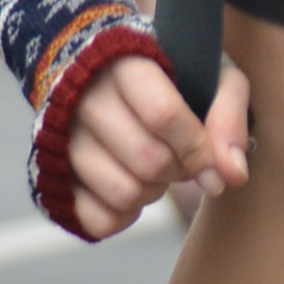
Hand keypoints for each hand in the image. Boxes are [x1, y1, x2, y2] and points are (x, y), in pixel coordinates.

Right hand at [59, 52, 248, 240]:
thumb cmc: (172, 76)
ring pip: (123, 192)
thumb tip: (231, 177)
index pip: (163, 115)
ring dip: (153, 193)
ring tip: (155, 169)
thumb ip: (229, 117)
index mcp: (123, 64)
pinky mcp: (53, 175)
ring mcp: (62, 139)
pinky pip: (97, 219)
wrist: (104, 72)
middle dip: (179, 171)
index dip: (196, 147)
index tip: (207, 157)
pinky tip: (133, 188)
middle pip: (148, 160)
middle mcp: (83, 99)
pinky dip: (124, 216)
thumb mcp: (211, 75)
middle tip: (181, 158)